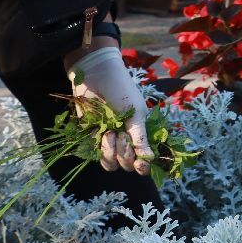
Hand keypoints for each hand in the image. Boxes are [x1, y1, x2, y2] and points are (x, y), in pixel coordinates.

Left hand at [69, 43, 152, 173]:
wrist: (97, 76)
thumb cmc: (122, 91)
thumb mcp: (136, 115)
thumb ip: (140, 139)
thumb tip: (150, 161)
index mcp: (139, 134)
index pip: (143, 160)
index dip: (142, 166)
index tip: (140, 165)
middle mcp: (125, 140)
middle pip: (126, 165)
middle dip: (125, 154)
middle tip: (122, 135)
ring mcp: (108, 140)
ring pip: (111, 164)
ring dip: (111, 152)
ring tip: (110, 133)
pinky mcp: (91, 137)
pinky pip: (96, 154)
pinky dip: (100, 146)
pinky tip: (102, 131)